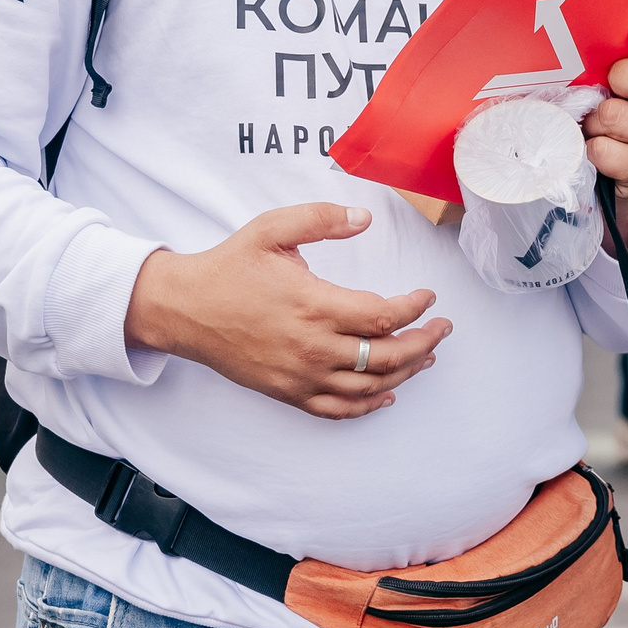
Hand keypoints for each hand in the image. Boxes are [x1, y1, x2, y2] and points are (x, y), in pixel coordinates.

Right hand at [124, 202, 451, 418]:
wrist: (184, 309)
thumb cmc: (230, 267)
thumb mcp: (272, 229)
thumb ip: (322, 218)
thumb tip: (364, 217)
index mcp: (316, 306)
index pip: (385, 317)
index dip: (416, 308)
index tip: (429, 296)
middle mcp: (313, 347)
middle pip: (387, 357)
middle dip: (424, 343)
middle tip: (443, 328)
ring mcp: (300, 376)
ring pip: (368, 387)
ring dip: (405, 373)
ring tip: (426, 356)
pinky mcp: (288, 392)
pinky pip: (337, 410)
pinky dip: (367, 406)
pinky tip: (386, 395)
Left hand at [584, 22, 627, 258]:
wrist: (626, 177)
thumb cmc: (623, 116)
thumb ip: (624, 61)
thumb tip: (585, 39)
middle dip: (619, 79)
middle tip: (610, 91)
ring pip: (615, 115)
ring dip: (595, 120)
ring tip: (599, 127)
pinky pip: (604, 150)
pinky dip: (591, 149)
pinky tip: (600, 150)